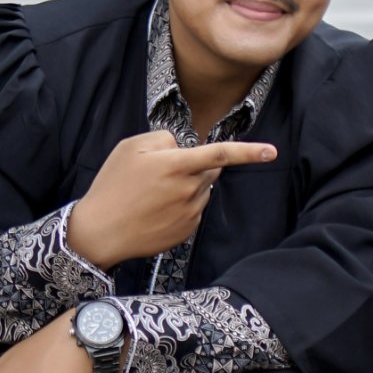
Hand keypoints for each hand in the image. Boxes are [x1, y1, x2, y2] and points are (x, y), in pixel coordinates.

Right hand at [67, 129, 277, 270]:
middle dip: (197, 166)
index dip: (249, 152)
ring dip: (187, 186)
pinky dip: (181, 206)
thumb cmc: (112, 185)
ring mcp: (190, 213)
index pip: (221, 154)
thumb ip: (164, 139)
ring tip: (152, 195)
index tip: (272, 152)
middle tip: (163, 172)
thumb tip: (184, 147)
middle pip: (210, 170)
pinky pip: (194, 210)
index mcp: (176, 166)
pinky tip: (156, 210)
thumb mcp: (130, 148)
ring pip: (202, 190)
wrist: (100, 232)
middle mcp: (188, 190)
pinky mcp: (187, 231)